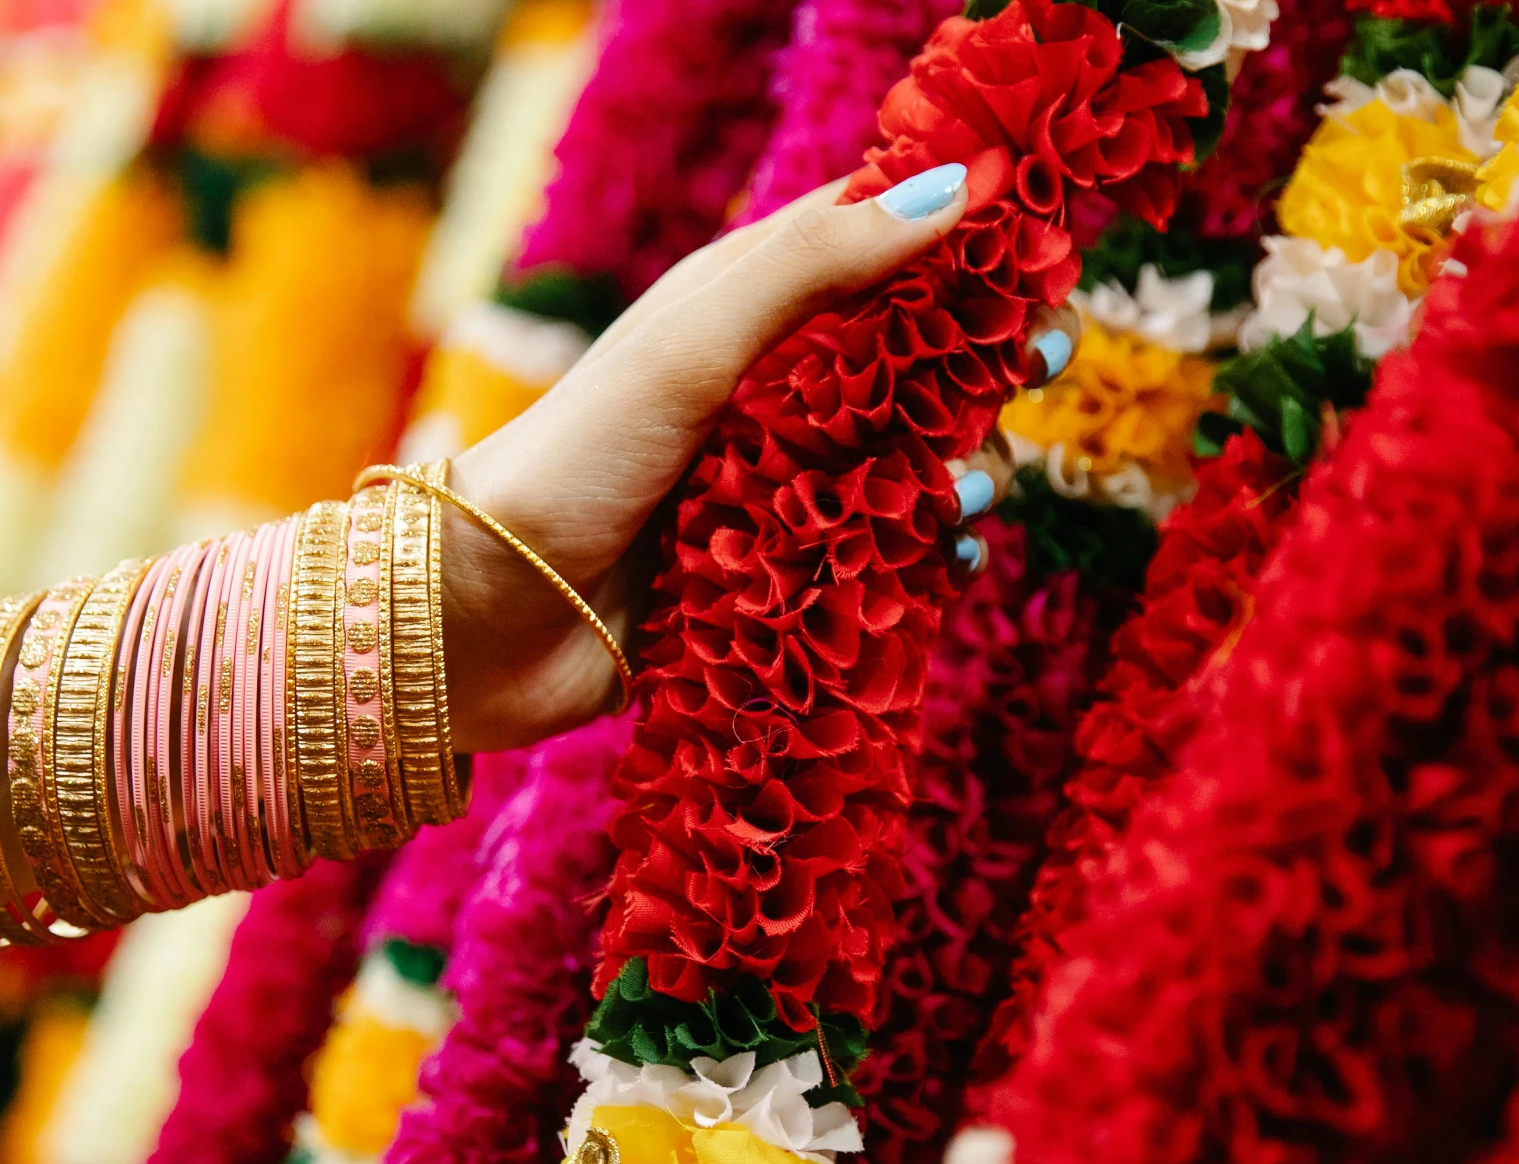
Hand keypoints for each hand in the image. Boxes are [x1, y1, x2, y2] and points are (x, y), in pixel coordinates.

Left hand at [439, 165, 1080, 752]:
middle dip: (975, 362)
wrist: (475, 618)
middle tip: (1042, 361)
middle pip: (898, 364)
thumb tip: (958, 190)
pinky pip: (868, 562)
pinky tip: (950, 560)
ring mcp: (763, 494)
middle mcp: (755, 399)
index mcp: (734, 317)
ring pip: (895, 469)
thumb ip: (816, 266)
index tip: (1040, 235)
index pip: (864, 248)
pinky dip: (918, 559)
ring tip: (977, 486)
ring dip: (954, 472)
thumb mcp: (695, 344)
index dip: (953, 235)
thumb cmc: (573, 460)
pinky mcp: (764, 585)